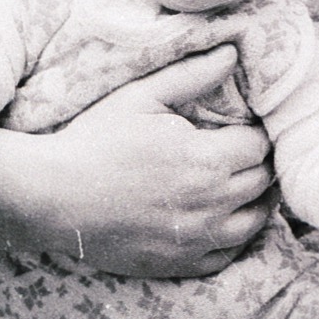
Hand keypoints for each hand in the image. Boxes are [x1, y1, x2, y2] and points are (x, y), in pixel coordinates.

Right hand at [0, 45, 275, 277]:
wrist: (55, 197)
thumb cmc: (96, 140)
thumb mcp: (141, 96)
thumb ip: (191, 74)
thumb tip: (232, 53)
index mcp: (206, 160)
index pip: (260, 146)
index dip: (255, 133)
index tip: (241, 127)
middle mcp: (211, 204)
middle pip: (263, 182)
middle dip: (258, 163)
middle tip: (242, 151)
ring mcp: (197, 240)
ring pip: (255, 222)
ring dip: (255, 200)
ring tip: (240, 183)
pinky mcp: (182, 264)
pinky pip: (228, 255)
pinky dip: (234, 236)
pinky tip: (221, 219)